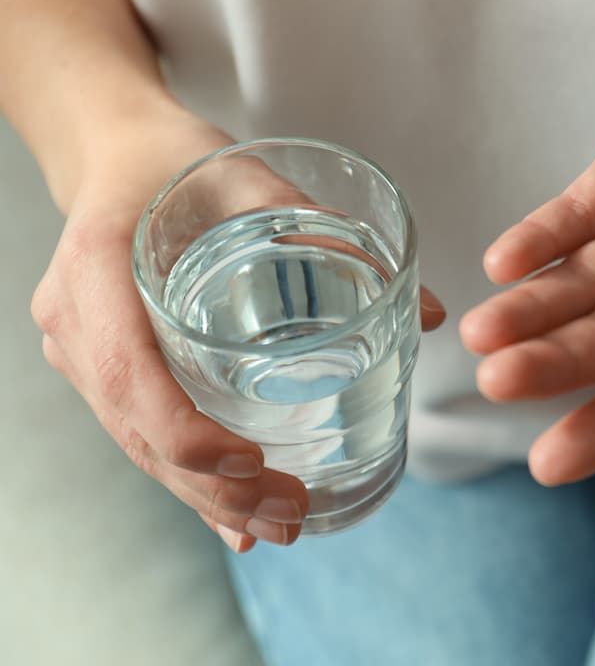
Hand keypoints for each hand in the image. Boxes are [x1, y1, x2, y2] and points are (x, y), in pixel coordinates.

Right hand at [31, 109, 445, 551]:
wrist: (117, 153)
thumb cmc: (184, 162)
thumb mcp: (253, 180)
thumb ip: (333, 237)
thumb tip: (433, 313)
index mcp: (99, 264)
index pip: (130, 370)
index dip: (186, 429)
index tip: (251, 462)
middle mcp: (76, 318)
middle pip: (136, 427)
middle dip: (212, 486)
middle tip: (292, 515)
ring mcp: (80, 349)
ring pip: (136, 444)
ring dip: (204, 497)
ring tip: (280, 527)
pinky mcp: (101, 366)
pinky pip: (138, 432)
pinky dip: (188, 480)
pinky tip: (236, 521)